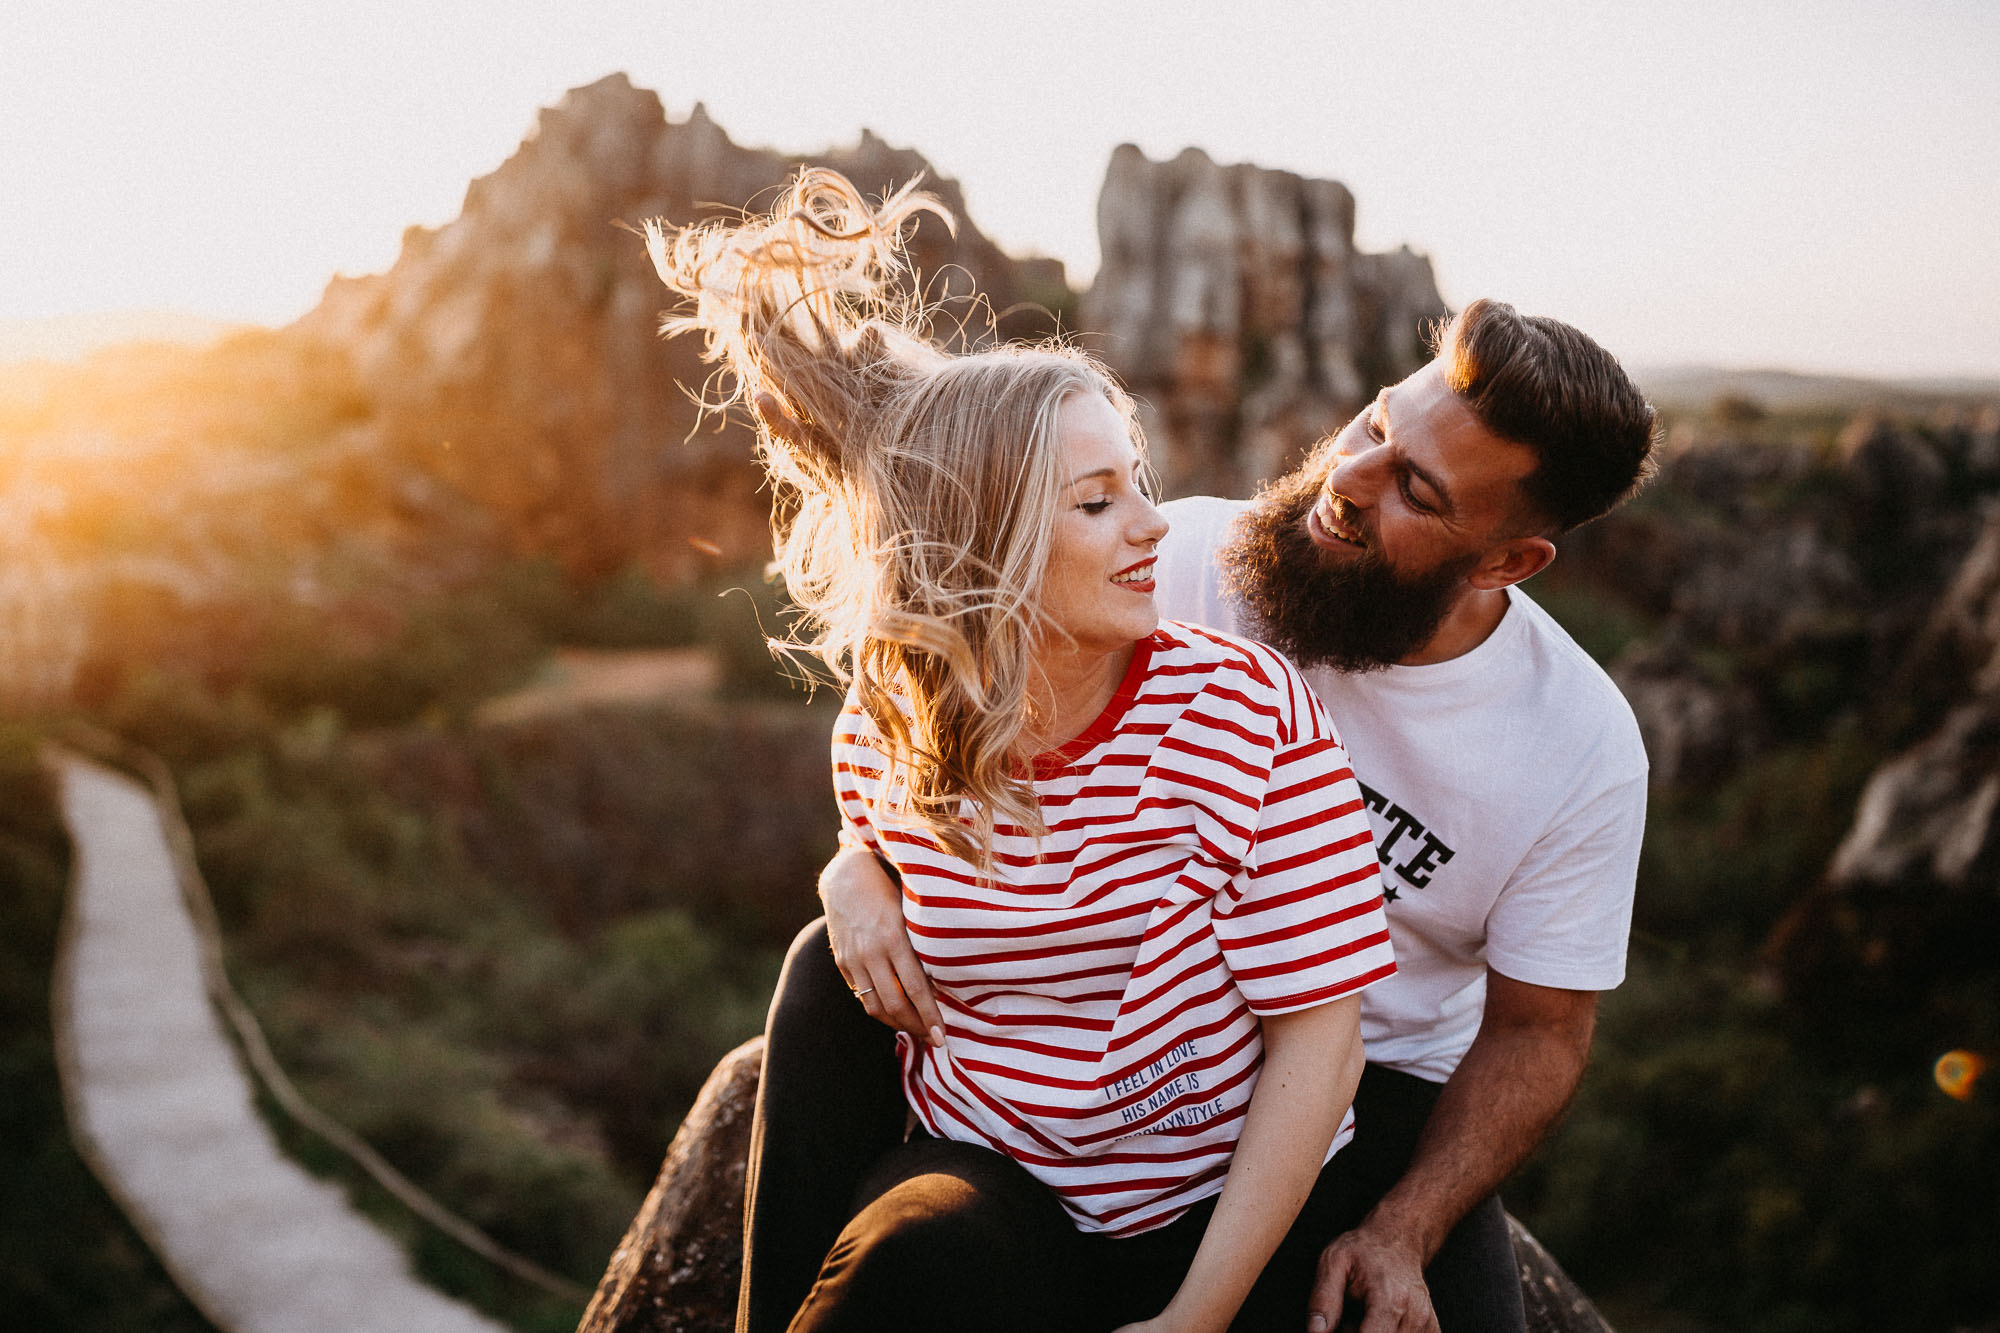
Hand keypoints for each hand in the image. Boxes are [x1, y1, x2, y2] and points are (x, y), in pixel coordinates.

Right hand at [818, 845, 945, 1045]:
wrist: (845, 876)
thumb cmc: (889, 888)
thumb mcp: (911, 912)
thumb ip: (923, 945)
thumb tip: (942, 982)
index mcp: (893, 937)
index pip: (915, 988)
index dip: (930, 1015)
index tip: (943, 1036)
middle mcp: (871, 952)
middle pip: (894, 1005)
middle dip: (916, 1027)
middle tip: (934, 1039)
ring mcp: (853, 959)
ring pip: (875, 1006)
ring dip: (897, 1024)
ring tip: (917, 1030)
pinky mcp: (842, 962)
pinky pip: (862, 995)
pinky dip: (880, 1008)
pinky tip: (895, 1011)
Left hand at [1307, 1225, 1438, 1332]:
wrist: (1397, 1239)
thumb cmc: (1364, 1250)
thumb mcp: (1333, 1262)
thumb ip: (1323, 1299)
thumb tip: (1315, 1332)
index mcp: (1390, 1300)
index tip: (1341, 1324)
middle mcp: (1415, 1316)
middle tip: (1348, 1319)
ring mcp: (1427, 1324)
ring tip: (1362, 1318)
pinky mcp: (1432, 1329)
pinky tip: (1378, 1323)